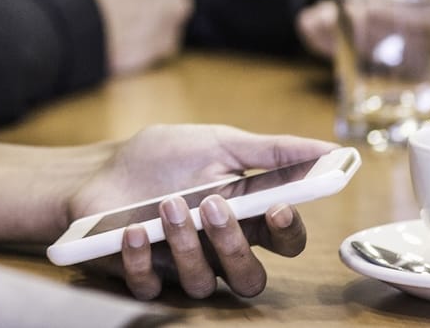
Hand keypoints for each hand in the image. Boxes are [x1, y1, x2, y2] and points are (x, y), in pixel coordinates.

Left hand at [67, 125, 329, 300]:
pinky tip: (134, 230)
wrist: (99, 168)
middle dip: (235, 245)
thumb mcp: (217, 142)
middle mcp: (217, 250)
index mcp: (244, 219)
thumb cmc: (162, 158)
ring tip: (168, 204)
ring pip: (203, 283)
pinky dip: (142, 259)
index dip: (289, 231)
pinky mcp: (142, 275)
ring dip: (187, 244)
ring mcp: (180, 267)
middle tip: (215, 206)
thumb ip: (272, 151)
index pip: (284, 241)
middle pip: (249, 276)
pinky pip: (150, 286)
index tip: (280, 206)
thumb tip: (331, 150)